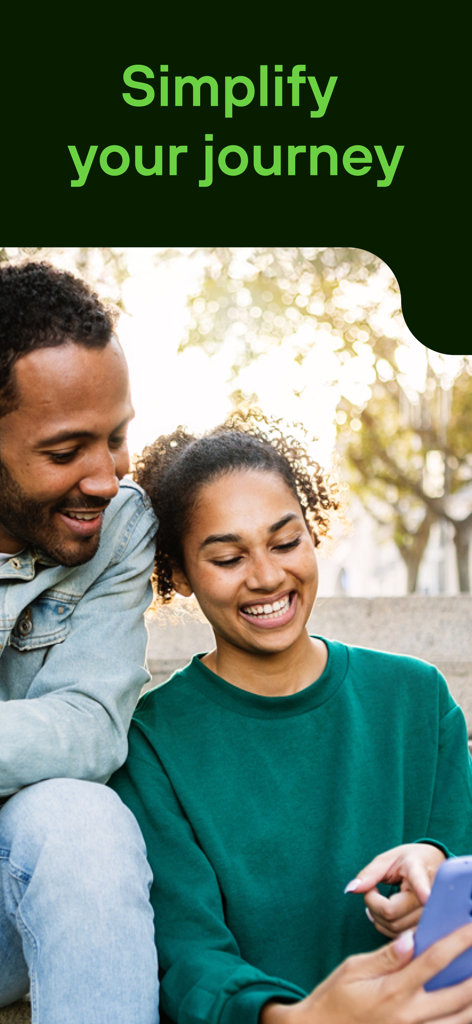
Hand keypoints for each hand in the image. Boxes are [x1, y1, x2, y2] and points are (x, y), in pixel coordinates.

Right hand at [261, 923, 471, 1023]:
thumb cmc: (335, 998)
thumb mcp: (354, 969)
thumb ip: (387, 956)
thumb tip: (412, 938)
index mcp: (393, 990)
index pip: (434, 960)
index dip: (459, 941)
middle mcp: (408, 1016)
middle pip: (459, 995)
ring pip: (460, 1019)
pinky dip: (460, 1019)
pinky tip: (464, 1006)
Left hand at [344, 843, 445, 937]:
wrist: (434, 867)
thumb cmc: (409, 861)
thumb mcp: (388, 859)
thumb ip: (370, 873)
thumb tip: (351, 889)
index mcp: (419, 871)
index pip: (419, 883)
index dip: (423, 891)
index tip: (426, 896)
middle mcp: (431, 896)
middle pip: (392, 913)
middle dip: (372, 904)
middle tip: (372, 889)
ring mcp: (431, 915)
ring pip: (395, 929)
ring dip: (378, 917)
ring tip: (378, 899)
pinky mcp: (428, 928)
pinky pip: (400, 938)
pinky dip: (386, 926)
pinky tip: (383, 912)